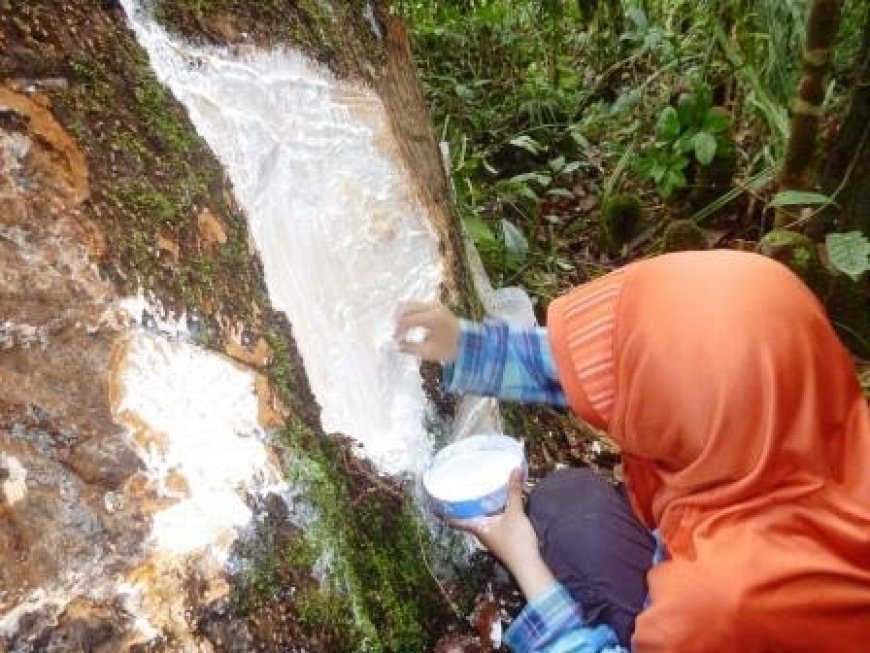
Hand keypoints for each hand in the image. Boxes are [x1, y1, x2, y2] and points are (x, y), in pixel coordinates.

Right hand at [395, 302, 459, 362]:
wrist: (470, 342)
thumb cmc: (450, 349)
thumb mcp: (429, 352)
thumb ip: (410, 348)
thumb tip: (397, 345)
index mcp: (432, 317)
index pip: (407, 319)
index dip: (398, 330)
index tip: (396, 340)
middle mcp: (433, 306)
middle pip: (407, 307)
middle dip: (399, 320)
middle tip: (397, 333)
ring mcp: (435, 304)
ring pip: (411, 304)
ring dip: (404, 315)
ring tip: (402, 330)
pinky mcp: (437, 305)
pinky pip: (418, 305)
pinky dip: (411, 313)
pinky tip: (410, 324)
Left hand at [455, 469, 556, 600]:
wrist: (529, 566)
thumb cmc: (517, 541)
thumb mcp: (515, 513)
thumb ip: (514, 491)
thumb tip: (515, 468)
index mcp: (478, 528)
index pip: (455, 520)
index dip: (444, 512)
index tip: (434, 503)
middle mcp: (481, 533)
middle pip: (466, 519)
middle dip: (461, 507)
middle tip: (455, 491)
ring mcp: (491, 537)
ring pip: (478, 521)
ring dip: (475, 510)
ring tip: (472, 494)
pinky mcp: (501, 539)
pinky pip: (489, 522)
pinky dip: (488, 513)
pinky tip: (494, 506)